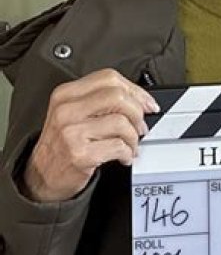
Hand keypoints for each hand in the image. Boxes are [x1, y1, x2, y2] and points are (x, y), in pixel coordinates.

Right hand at [22, 69, 158, 202]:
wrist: (41, 176)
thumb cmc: (61, 144)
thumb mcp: (73, 113)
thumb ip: (100, 100)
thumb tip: (139, 99)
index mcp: (66, 94)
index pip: (109, 78)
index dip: (135, 90)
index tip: (146, 103)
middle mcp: (66, 110)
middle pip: (118, 97)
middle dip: (137, 112)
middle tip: (140, 126)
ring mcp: (71, 132)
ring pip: (121, 122)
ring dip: (133, 137)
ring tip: (130, 145)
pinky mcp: (79, 153)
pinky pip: (118, 146)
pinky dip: (128, 153)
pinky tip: (123, 156)